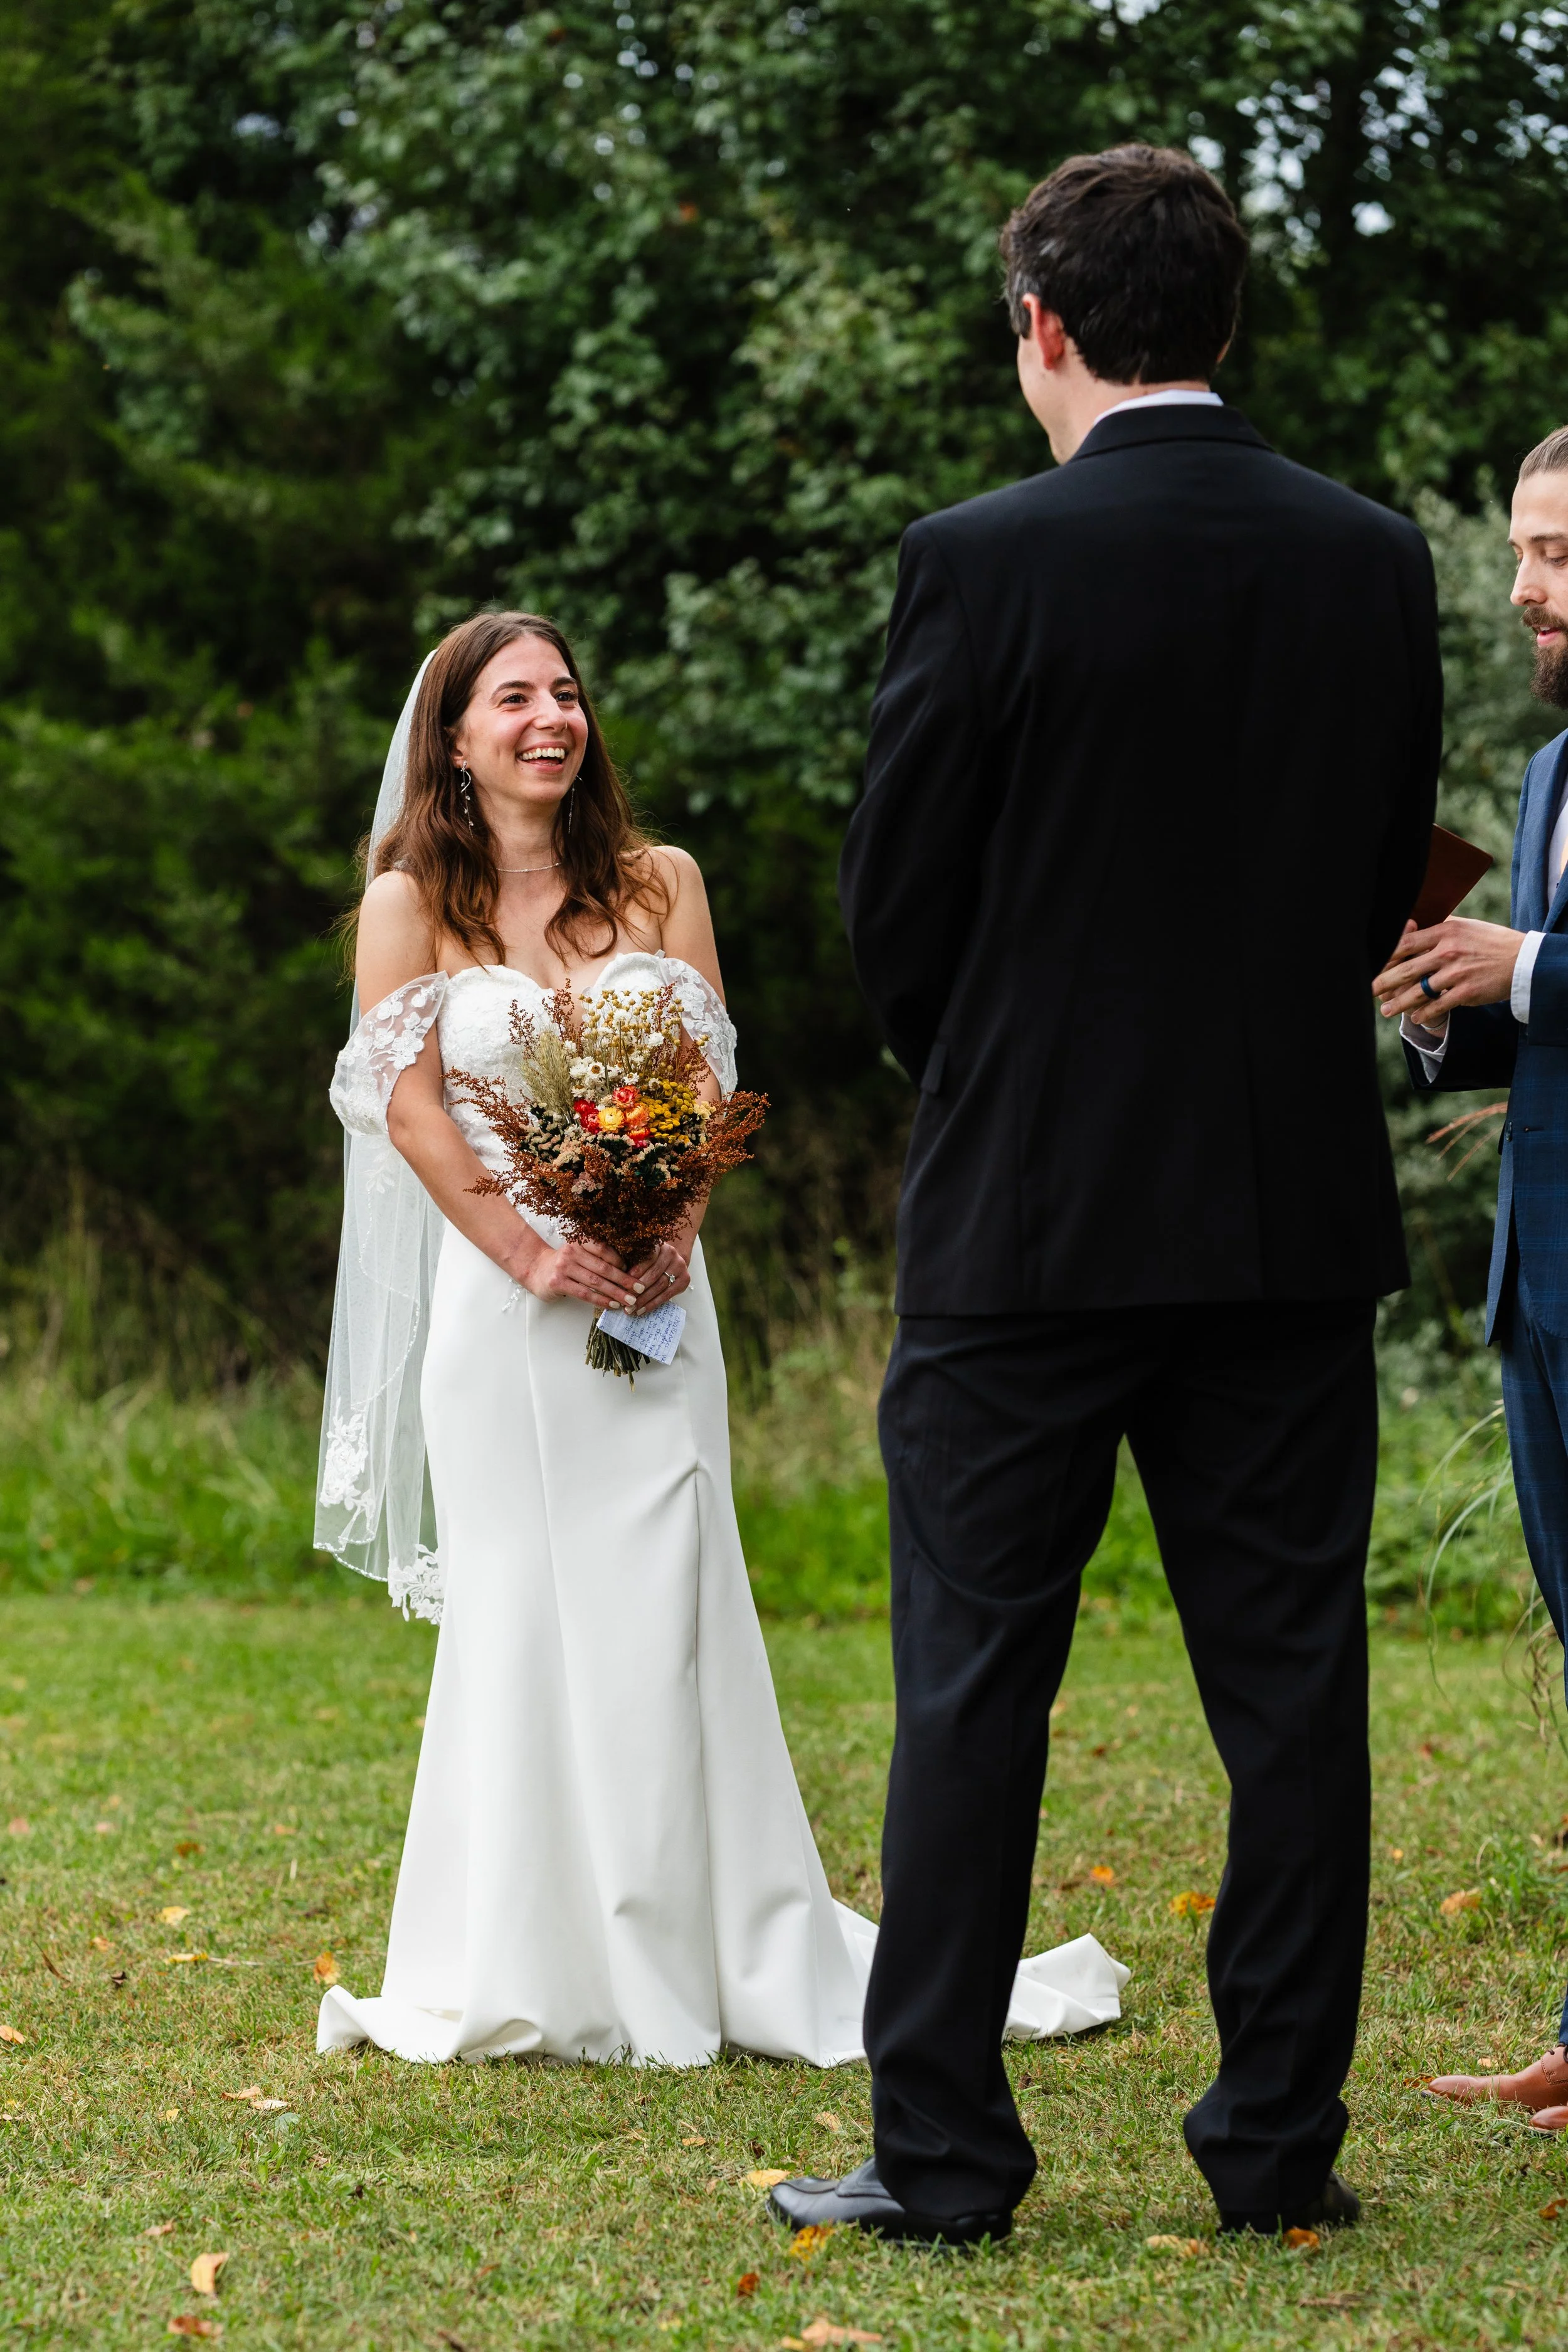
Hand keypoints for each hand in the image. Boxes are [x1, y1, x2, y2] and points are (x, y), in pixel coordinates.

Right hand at [524, 1237, 638, 1313]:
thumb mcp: (579, 1254)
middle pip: (603, 1268)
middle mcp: (572, 1252)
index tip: (635, 1273)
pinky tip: (611, 1305)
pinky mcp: (558, 1282)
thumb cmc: (564, 1264)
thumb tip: (627, 1271)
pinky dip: (600, 1300)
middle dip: (624, 1280)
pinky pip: (584, 1293)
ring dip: (615, 1293)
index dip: (621, 1262)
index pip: (605, 1250)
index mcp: (580, 1241)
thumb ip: (597, 1258)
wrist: (536, 1270)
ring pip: (595, 1282)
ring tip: (629, 1300)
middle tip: (639, 1289)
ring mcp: (563, 1267)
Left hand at [623, 1239, 690, 1311]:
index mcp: (657, 1244)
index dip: (636, 1271)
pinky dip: (653, 1304)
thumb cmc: (648, 1260)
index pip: (647, 1258)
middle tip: (625, 1300)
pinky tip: (642, 1310)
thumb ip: (629, 1262)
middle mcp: (671, 1253)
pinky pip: (667, 1295)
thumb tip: (616, 1279)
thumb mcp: (638, 1256)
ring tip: (631, 1309)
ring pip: (660, 1286)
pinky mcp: (685, 1279)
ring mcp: (680, 1266)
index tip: (623, 1283)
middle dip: (638, 1290)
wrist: (670, 1260)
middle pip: (654, 1274)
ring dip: (644, 1300)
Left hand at [1372, 915, 1523, 1024]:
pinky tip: (1414, 1018)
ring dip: (1399, 1003)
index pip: (1406, 943)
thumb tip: (1411, 925)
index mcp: (1445, 932)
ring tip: (1386, 1010)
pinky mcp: (1466, 992)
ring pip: (1419, 991)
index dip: (1385, 956)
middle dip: (1383, 982)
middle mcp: (1448, 951)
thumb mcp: (1466, 927)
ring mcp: (1456, 973)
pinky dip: (1424, 1013)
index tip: (1372, 964)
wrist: (1523, 960)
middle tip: (1368, 990)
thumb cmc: (1491, 942)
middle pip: (1406, 969)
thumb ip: (1439, 928)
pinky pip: (1438, 1005)